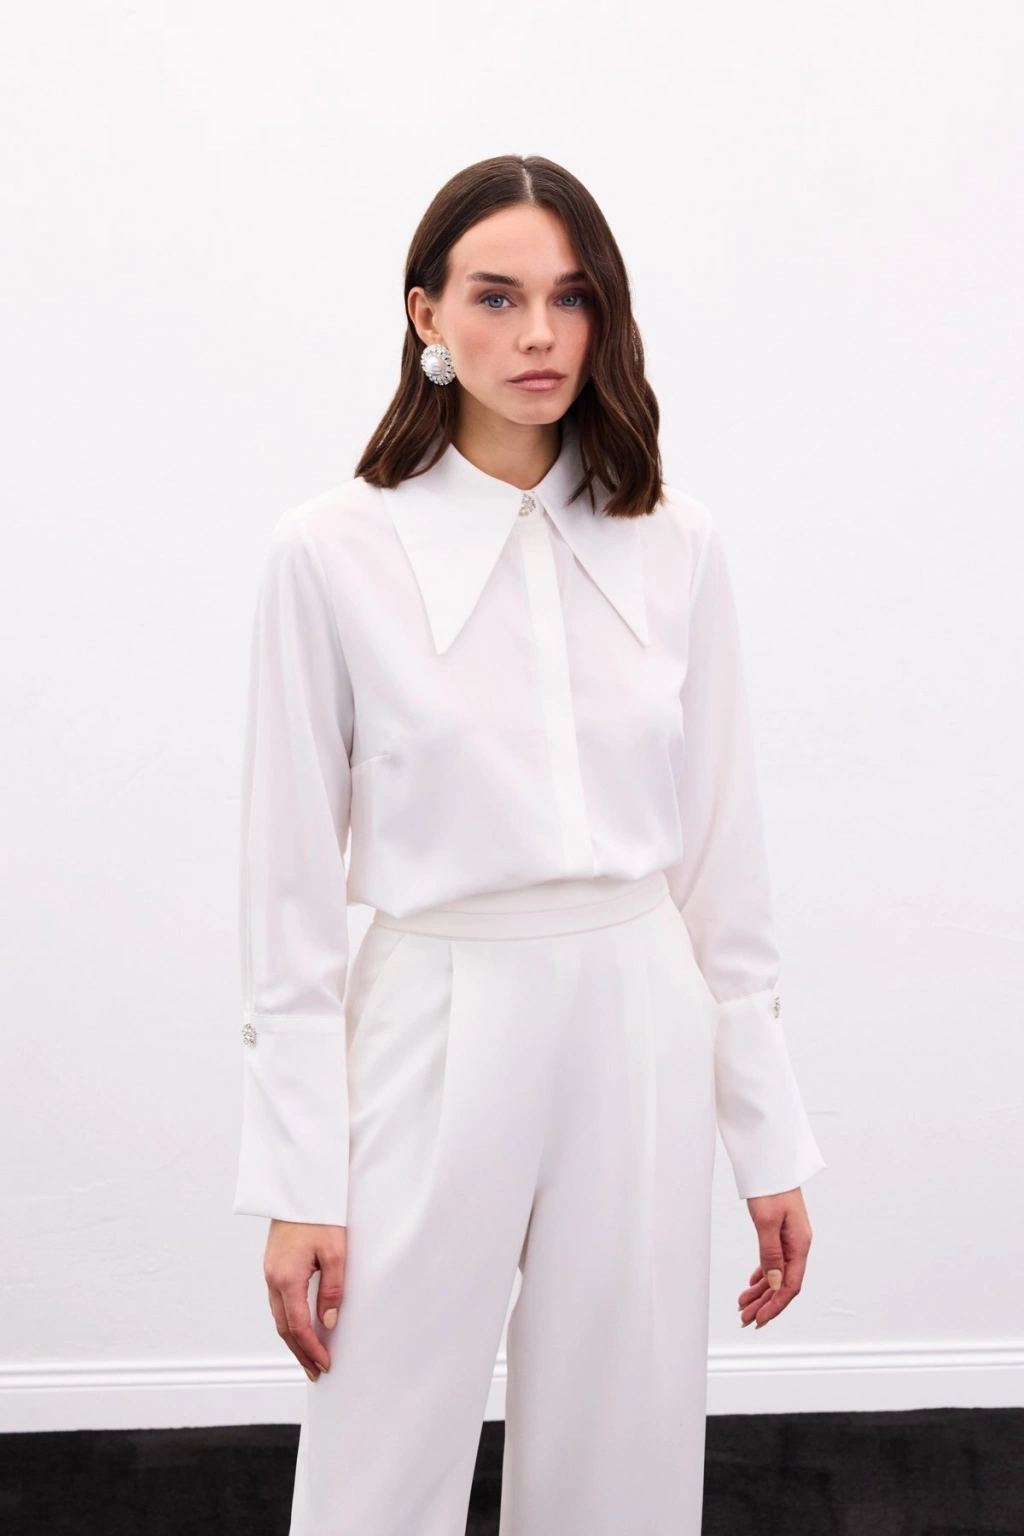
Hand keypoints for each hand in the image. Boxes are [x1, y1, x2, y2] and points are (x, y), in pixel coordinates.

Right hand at [264, 1220, 346, 1380]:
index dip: (311, 1348)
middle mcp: (273, 1279)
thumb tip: (328, 1322)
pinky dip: (288, 1321)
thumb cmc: (319, 1216)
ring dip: (293, 1339)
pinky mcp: (273, 1266)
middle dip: (300, 1352)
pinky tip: (299, 1327)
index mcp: (286, 1278)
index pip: (297, 1326)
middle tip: (315, 1372)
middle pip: (283, 1328)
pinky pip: (278, 1303)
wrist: (299, 1188)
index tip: (324, 1365)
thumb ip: (332, 1289)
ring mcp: (270, 1272)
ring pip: (278, 1316)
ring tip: (309, 1356)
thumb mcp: (335, 1252)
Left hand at [737, 1186, 812, 1329]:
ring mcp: (790, 1239)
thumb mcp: (766, 1221)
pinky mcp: (781, 1232)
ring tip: (743, 1305)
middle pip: (784, 1283)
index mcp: (799, 1244)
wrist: (772, 1162)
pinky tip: (753, 1283)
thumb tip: (775, 1284)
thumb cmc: (771, 1187)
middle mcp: (798, 1244)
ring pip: (777, 1273)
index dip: (775, 1305)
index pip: (791, 1285)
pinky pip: (774, 1261)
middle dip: (765, 1303)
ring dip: (761, 1291)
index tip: (759, 1319)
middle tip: (745, 1319)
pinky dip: (762, 1274)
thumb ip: (771, 1254)